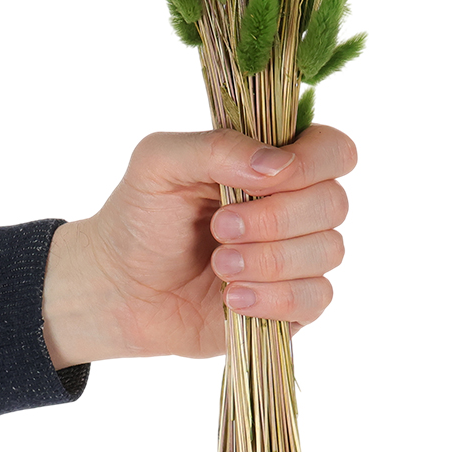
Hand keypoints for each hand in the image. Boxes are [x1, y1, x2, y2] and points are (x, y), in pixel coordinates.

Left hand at [41, 124, 357, 366]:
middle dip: (276, 218)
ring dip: (271, 260)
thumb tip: (278, 165)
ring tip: (219, 265)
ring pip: (328, 251)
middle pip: (334, 202)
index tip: (264, 181)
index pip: (333, 148)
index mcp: (271, 159)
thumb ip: (218, 148)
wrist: (117, 288)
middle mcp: (294, 203)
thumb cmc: (140, 215)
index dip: (311, 163)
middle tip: (220, 227)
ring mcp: (297, 255)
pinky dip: (274, 298)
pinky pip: (316, 299)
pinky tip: (231, 299)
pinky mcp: (292, 304)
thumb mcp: (160, 162)